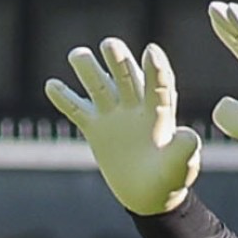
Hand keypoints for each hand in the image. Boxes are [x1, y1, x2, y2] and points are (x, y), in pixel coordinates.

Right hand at [43, 38, 201, 216]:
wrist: (149, 192)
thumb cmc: (170, 178)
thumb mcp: (181, 167)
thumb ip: (183, 150)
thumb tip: (187, 134)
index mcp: (161, 112)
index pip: (158, 84)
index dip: (155, 68)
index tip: (151, 51)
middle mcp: (136, 107)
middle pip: (126, 77)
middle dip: (118, 61)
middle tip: (109, 45)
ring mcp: (114, 115)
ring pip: (100, 86)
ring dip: (89, 69)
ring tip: (77, 55)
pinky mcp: (95, 129)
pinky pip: (77, 110)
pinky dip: (64, 98)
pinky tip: (50, 85)